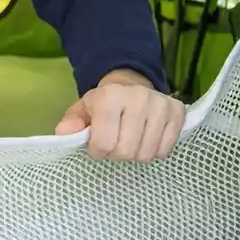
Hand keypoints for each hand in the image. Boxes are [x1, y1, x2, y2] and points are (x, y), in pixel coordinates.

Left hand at [54, 69, 185, 161]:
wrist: (131, 85)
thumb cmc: (103, 103)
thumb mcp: (82, 109)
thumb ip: (71, 123)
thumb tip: (62, 134)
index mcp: (110, 97)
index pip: (104, 143)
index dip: (97, 151)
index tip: (96, 146)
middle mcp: (138, 97)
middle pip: (126, 151)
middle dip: (116, 154)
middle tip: (114, 143)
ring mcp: (161, 104)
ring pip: (146, 154)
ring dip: (135, 154)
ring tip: (129, 140)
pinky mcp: (177, 112)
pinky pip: (165, 150)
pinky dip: (153, 151)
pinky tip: (145, 138)